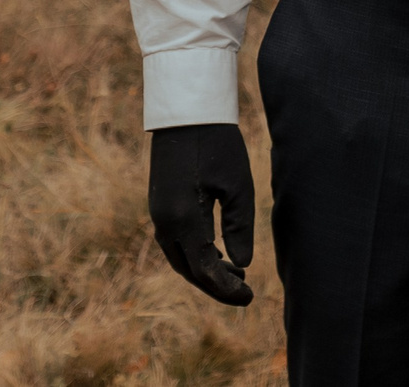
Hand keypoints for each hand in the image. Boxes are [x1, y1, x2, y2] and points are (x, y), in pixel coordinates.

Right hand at [147, 122, 256, 304]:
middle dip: (215, 286)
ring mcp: (158, 213)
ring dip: (204, 271)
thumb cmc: (216, 143)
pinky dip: (194, 254)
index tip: (250, 297)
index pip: (204, 270)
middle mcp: (164, 221)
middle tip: (245, 293)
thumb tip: (242, 264)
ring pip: (179, 258)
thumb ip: (239, 228)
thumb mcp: (238, 185)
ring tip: (236, 274)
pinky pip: (174, 242)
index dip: (226, 289)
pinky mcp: (159, 204)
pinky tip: (216, 253)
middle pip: (188, 270)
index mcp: (183, 219)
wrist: (185, 111)